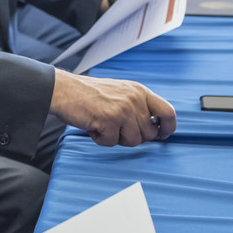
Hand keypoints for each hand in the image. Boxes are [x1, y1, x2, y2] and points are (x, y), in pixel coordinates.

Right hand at [50, 70, 176, 146]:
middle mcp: (135, 99)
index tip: (162, 135)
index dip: (168, 128)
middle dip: (133, 137)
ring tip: (103, 125)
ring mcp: (123, 110)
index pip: (168, 112)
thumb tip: (153, 129)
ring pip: (133, 141)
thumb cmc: (88, 93)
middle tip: (117, 129)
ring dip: (117, 138)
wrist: (64, 90)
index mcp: (140, 91)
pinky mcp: (110, 120)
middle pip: (149, 133)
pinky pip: (112, 143)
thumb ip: (138, 105)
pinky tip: (94, 127)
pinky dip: (101, 139)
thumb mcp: (120, 92)